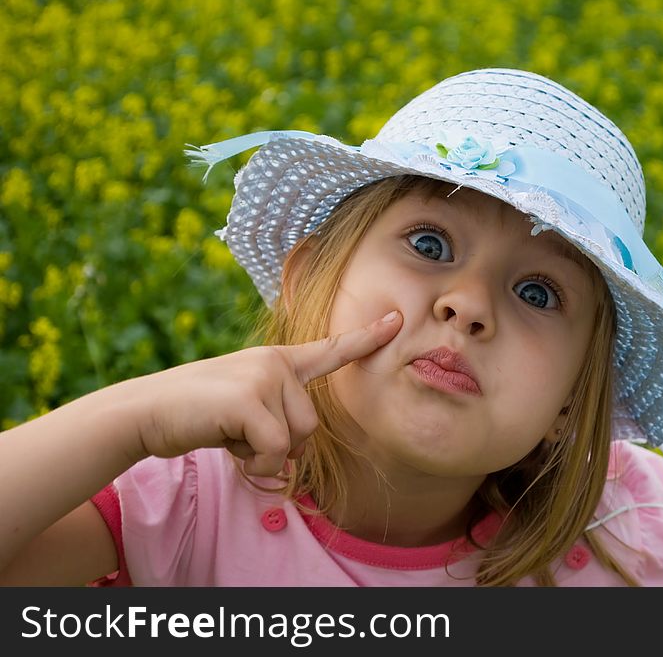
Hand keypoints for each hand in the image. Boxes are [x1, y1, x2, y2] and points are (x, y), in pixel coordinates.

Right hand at [128, 310, 401, 475]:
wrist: (144, 412)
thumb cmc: (197, 414)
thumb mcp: (243, 406)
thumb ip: (275, 416)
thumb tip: (290, 457)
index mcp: (277, 362)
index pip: (330, 350)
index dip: (366, 339)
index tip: (398, 321)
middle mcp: (275, 363)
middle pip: (311, 425)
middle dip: (278, 444)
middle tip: (237, 431)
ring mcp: (263, 376)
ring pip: (296, 438)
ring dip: (263, 453)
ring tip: (229, 432)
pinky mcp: (249, 398)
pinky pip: (275, 449)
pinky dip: (254, 461)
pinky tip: (226, 442)